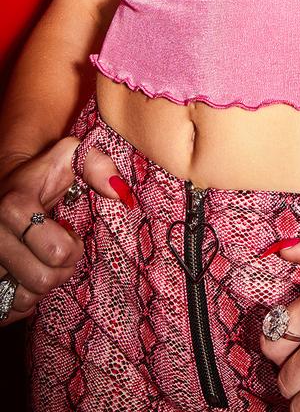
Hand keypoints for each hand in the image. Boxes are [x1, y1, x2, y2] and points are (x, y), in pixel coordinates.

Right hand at [0, 133, 134, 325]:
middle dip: (61, 270)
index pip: (57, 252)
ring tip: (43, 263)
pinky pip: (6, 311)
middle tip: (62, 253)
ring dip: (41, 287)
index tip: (71, 235)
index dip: (73, 248)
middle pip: (42, 280)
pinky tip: (26, 278)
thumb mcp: (70, 157)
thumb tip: (119, 193)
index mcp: (14, 207)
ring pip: (21, 300)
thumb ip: (99, 165)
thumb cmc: (43, 175)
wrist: (3, 183)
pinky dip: (21, 302)